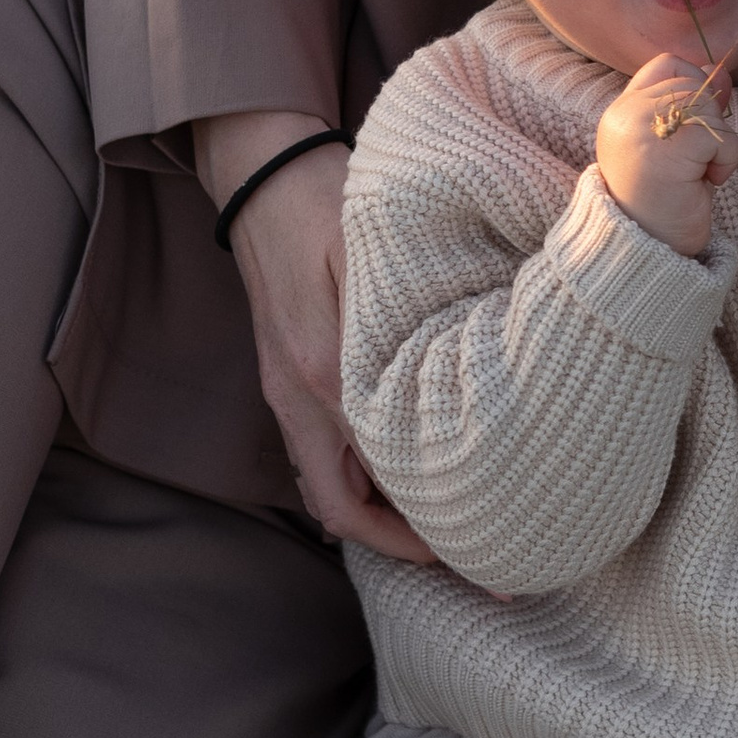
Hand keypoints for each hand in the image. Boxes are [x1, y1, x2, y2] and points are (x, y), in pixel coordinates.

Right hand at [200, 113, 436, 563]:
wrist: (259, 172)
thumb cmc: (326, 199)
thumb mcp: (373, 249)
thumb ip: (411, 311)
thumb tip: (476, 366)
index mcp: (323, 374)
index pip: (371, 488)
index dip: (420, 535)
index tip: (479, 555)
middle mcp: (298, 397)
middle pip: (341, 512)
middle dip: (403, 549)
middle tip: (477, 566)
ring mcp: (286, 392)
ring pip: (329, 488)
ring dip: (382, 520)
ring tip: (451, 533)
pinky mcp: (288, 378)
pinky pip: (324, 456)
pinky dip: (365, 482)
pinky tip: (411, 480)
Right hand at [596, 51, 737, 257]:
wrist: (648, 252)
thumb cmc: (663, 203)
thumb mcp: (673, 147)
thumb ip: (689, 107)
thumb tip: (719, 73)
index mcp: (621, 112)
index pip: (665, 64)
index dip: (694, 82)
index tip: (700, 122)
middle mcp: (625, 115)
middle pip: (692, 83)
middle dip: (709, 119)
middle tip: (696, 161)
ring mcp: (643, 129)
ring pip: (708, 106)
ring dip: (719, 143)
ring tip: (697, 174)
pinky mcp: (670, 148)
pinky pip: (721, 135)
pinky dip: (727, 160)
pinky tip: (706, 183)